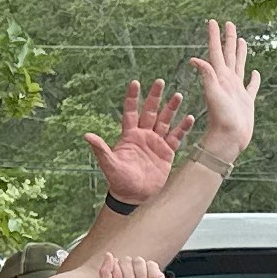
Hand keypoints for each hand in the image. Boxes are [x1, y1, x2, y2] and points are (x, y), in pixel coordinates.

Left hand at [83, 80, 196, 205]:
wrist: (135, 195)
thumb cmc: (119, 181)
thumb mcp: (109, 164)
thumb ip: (101, 149)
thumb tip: (87, 136)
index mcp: (129, 135)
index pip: (131, 111)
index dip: (133, 97)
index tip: (135, 83)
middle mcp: (143, 135)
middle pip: (150, 111)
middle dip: (155, 97)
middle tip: (160, 82)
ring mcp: (156, 142)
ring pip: (165, 121)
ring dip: (171, 109)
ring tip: (178, 96)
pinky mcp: (167, 152)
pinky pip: (176, 137)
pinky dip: (183, 128)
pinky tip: (189, 118)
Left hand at [186, 18, 259, 166]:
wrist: (229, 139)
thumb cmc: (221, 119)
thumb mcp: (212, 95)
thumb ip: (206, 76)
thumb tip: (194, 59)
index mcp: (219, 77)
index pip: (216, 52)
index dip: (215, 36)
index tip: (213, 21)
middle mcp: (227, 81)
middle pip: (228, 55)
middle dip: (228, 39)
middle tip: (229, 23)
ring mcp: (236, 91)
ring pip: (239, 66)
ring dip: (240, 53)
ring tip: (241, 41)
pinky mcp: (246, 101)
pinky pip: (251, 86)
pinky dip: (253, 79)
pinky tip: (255, 72)